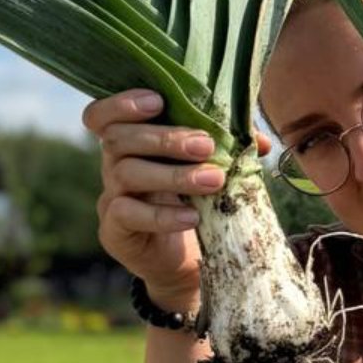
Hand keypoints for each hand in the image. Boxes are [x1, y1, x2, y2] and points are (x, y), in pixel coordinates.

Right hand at [81, 90, 271, 303]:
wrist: (186, 260)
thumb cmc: (195, 201)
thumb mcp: (210, 168)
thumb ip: (229, 147)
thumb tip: (260, 141)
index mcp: (133, 141)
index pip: (102, 115)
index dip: (120, 104)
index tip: (157, 101)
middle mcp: (113, 165)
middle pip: (119, 139)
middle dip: (165, 138)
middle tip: (206, 145)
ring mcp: (111, 197)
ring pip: (126, 173)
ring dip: (173, 174)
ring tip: (213, 181)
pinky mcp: (114, 230)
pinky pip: (127, 214)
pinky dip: (162, 214)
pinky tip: (191, 216)